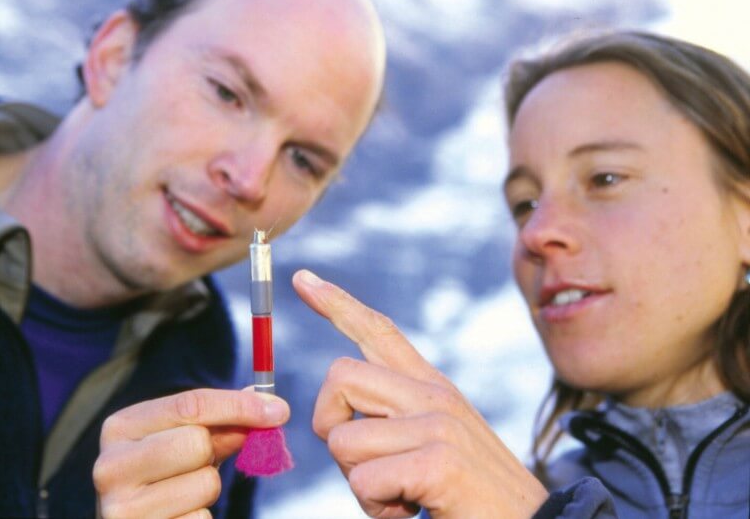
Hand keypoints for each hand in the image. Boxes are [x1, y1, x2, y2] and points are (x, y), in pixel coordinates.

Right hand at [93, 388, 288, 517]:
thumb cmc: (165, 474)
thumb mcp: (185, 439)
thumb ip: (222, 420)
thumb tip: (271, 403)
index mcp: (120, 428)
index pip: (189, 405)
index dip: (239, 405)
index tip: (279, 410)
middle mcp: (111, 466)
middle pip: (197, 442)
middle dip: (214, 452)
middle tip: (204, 461)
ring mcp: (122, 508)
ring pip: (205, 484)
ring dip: (209, 489)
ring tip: (184, 493)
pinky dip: (202, 518)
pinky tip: (181, 516)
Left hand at [293, 269, 547, 518]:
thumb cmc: (471, 498)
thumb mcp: (434, 445)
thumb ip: (393, 421)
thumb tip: (338, 421)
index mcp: (431, 387)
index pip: (379, 331)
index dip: (336, 304)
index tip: (303, 279)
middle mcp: (434, 395)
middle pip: (339, 377)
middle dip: (331, 427)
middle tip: (364, 466)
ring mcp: (438, 423)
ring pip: (343, 438)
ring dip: (358, 483)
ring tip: (400, 497)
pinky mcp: (439, 461)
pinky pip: (364, 480)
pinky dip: (375, 508)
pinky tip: (409, 510)